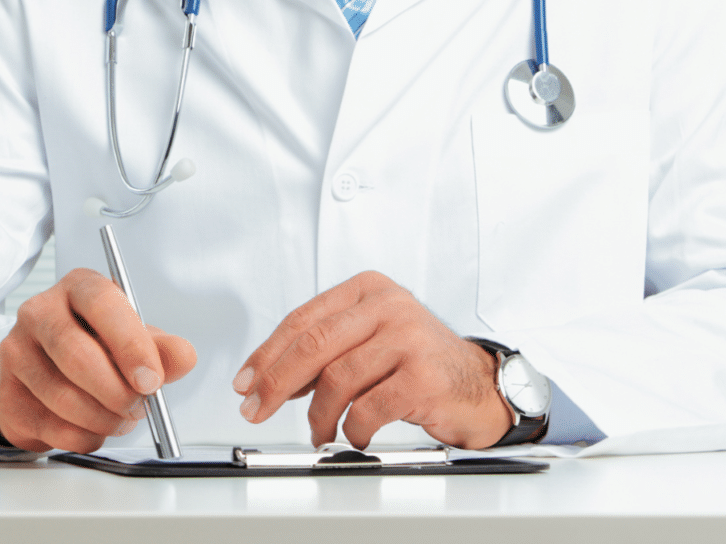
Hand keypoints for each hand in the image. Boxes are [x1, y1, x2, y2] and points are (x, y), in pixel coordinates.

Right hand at [0, 267, 195, 452]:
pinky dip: (86, 436)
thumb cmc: (95, 347)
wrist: (46, 373)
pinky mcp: (7, 394)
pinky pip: (53, 426)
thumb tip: (183, 356)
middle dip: (117, 391)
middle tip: (140, 406)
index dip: (130, 345)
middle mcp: (38, 312)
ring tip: (121, 418)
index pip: (102, 304)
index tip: (152, 380)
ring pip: (63, 397)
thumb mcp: (134, 340)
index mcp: (77, 288)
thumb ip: (161, 348)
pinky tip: (94, 427)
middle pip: (76, 354)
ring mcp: (16, 352)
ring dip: (104, 419)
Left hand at [232, 271, 511, 448]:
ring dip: (319, 415)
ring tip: (320, 432)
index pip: (303, 319)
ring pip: (337, 378)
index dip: (267, 353)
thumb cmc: (420, 363)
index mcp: (368, 290)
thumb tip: (271, 377)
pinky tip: (354, 434)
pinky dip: (353, 428)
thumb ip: (326, 350)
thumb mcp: (370, 341)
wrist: (480, 386)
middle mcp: (388, 306)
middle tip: (258, 408)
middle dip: (276, 381)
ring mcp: (408, 337)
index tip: (246, 381)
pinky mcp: (423, 375)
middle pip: (313, 343)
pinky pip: (369, 407)